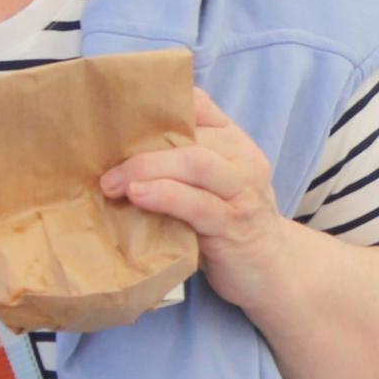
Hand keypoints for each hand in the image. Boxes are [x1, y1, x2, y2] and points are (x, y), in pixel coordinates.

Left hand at [104, 90, 290, 305]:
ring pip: (195, 163)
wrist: (272, 273)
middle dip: (141, 147)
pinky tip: (138, 196)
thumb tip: (120, 152)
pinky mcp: (234, 225)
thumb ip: (181, 166)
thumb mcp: (211, 188)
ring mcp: (242, 192)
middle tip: (106, 169)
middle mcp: (243, 160)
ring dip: (148, 168)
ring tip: (114, 183)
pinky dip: (165, 195)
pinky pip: (198, 203)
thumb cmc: (229, 226)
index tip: (121, 117)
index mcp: (235, 143)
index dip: (162, 105)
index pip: (201, 106)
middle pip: (192, 135)